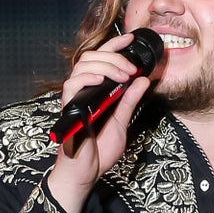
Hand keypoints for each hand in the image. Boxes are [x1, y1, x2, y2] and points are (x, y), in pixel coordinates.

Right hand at [47, 33, 151, 212]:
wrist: (86, 173)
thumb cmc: (99, 150)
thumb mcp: (122, 122)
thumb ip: (130, 101)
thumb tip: (144, 80)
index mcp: (96, 91)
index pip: (101, 59)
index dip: (114, 46)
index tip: (130, 38)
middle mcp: (84, 90)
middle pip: (92, 57)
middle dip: (115, 57)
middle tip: (133, 69)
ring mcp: (76, 98)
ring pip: (83, 65)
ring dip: (106, 65)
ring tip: (123, 75)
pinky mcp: (69, 108)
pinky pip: (72, 84)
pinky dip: (87, 77)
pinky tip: (101, 78)